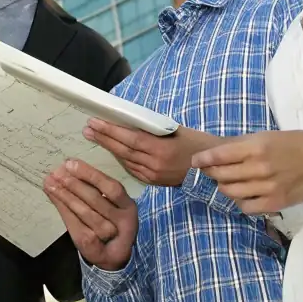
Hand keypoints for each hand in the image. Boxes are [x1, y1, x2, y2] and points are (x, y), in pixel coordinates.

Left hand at [43, 159, 137, 270]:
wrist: (114, 258)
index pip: (112, 188)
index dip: (91, 175)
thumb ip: (89, 187)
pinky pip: (77, 226)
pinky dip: (64, 210)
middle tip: (58, 173)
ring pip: (86, 214)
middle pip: (97, 200)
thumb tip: (66, 166)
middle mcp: (123, 221)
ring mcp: (109, 237)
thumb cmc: (108, 223)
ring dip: (67, 197)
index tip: (71, 164)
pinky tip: (55, 198)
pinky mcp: (94, 247)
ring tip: (51, 184)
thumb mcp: (104, 204)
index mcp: (127, 206)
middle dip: (75, 185)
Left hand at [84, 120, 214, 186]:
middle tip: (87, 128)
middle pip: (124, 150)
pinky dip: (121, 159)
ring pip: (126, 161)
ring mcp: (155, 175)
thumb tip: (129, 119)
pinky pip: (133, 170)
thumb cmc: (197, 142)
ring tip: (94, 136)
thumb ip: (153, 128)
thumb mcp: (176, 130)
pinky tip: (112, 151)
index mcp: (161, 149)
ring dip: (109, 148)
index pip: (130, 138)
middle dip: (104, 138)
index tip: (95, 122)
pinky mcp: (155, 182)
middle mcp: (155, 164)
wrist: (214, 166)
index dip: (111, 131)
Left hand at [191, 130, 302, 215]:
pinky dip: (241, 201)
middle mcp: (259, 168)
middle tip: (210, 171)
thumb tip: (217, 154)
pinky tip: (245, 194)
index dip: (203, 160)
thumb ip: (242, 146)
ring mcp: (267, 188)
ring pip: (231, 192)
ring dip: (225, 187)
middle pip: (222, 176)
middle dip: (212, 173)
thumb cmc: (293, 143)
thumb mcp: (265, 136)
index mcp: (256, 147)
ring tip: (227, 182)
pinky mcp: (275, 203)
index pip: (220, 156)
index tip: (195, 162)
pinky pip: (246, 207)